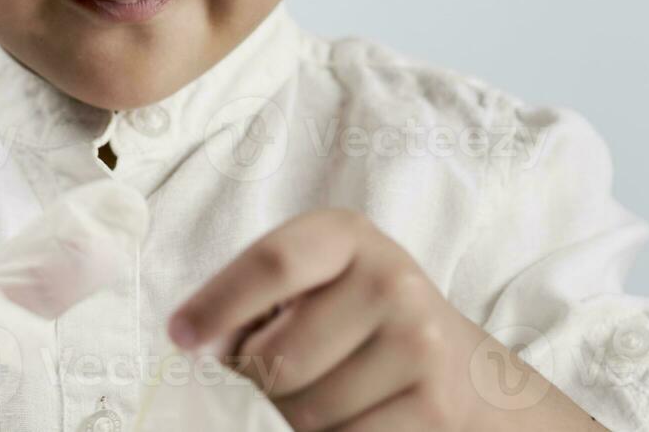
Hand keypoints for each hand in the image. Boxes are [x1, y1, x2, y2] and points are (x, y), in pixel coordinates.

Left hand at [168, 209, 601, 431]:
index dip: (216, 304)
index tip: (181, 337)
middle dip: (264, 379)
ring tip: (332, 390)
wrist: (468, 374)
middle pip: (277, 357)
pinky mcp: (434, 405)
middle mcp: (390, 278)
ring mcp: (418, 342)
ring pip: (306, 410)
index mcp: (348, 236)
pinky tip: (358, 416)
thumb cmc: (363, 325)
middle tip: (287, 371)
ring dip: (298, 416)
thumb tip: (199, 340)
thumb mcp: (318, 287)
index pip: (273, 264)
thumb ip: (261, 301)